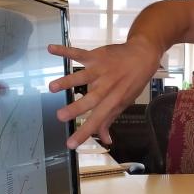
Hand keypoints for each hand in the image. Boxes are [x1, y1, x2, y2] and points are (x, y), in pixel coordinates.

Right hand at [47, 41, 162, 147]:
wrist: (142, 55)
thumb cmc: (132, 82)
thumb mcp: (125, 102)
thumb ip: (110, 119)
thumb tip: (106, 140)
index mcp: (114, 100)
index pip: (98, 120)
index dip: (85, 133)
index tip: (71, 144)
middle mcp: (107, 86)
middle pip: (91, 98)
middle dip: (75, 108)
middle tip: (60, 116)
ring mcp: (100, 70)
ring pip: (82, 76)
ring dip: (67, 81)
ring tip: (52, 87)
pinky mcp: (95, 56)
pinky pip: (78, 53)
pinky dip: (65, 51)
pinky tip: (51, 49)